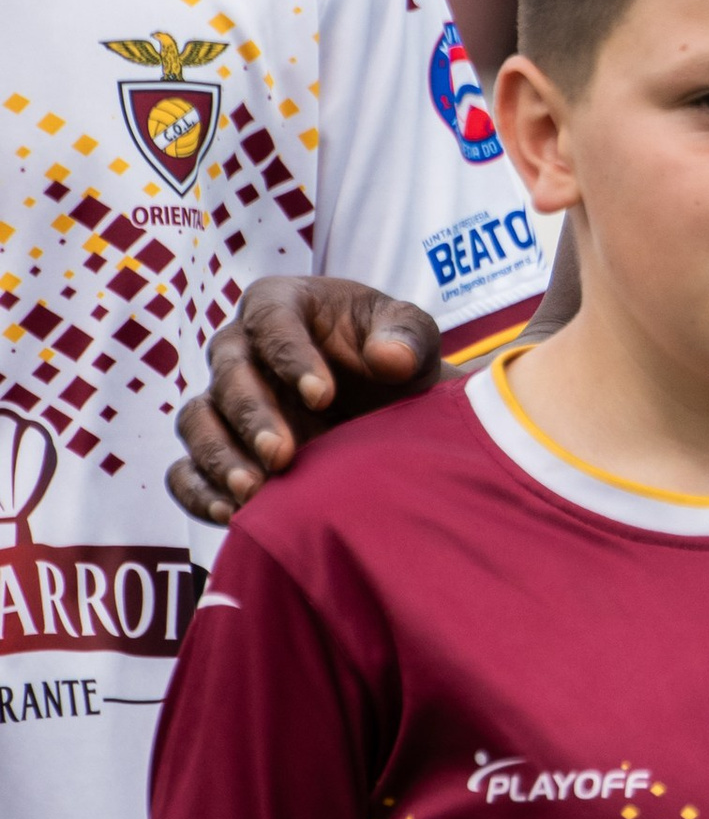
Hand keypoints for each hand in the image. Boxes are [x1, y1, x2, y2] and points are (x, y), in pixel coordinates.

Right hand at [169, 278, 441, 524]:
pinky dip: (197, 491)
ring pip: (197, 420)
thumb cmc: (394, 355)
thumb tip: (389, 358)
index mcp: (281, 304)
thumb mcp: (413, 336)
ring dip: (219, 457)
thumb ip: (408, 337)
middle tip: (283, 455)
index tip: (323, 395)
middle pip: (228, 374)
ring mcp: (222, 400)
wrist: (389, 406)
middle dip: (253, 416)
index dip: (291, 356)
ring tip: (254, 493)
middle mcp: (240, 348)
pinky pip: (184, 470)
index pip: (271, 320)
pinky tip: (229, 514)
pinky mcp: (218, 448)